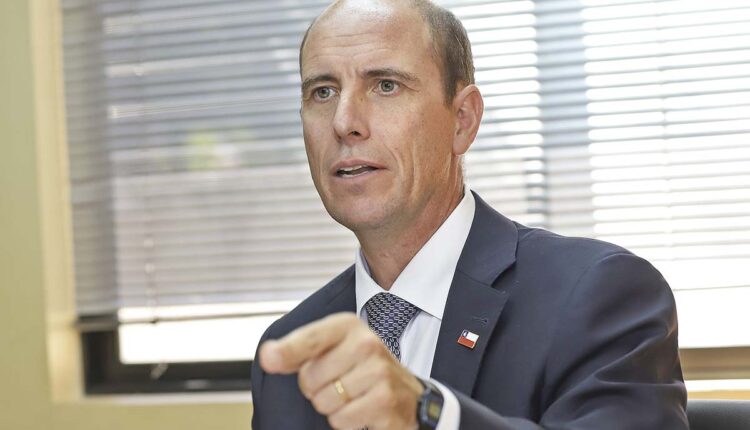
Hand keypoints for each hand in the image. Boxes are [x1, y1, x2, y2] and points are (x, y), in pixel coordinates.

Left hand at [259, 312, 423, 429]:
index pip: (310, 338)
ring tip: (352, 396)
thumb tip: (268, 355)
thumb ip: (298, 351)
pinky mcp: (385, 400)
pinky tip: (361, 410)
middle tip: (338, 383)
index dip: (287, 351)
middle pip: (310, 378)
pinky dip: (346, 421)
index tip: (268, 358)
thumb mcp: (333, 349)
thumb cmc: (364, 370)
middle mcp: (366, 343)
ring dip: (332, 406)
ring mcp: (379, 372)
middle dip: (316, 388)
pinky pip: (341, 420)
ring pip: (324, 401)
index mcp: (348, 326)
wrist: (408, 395)